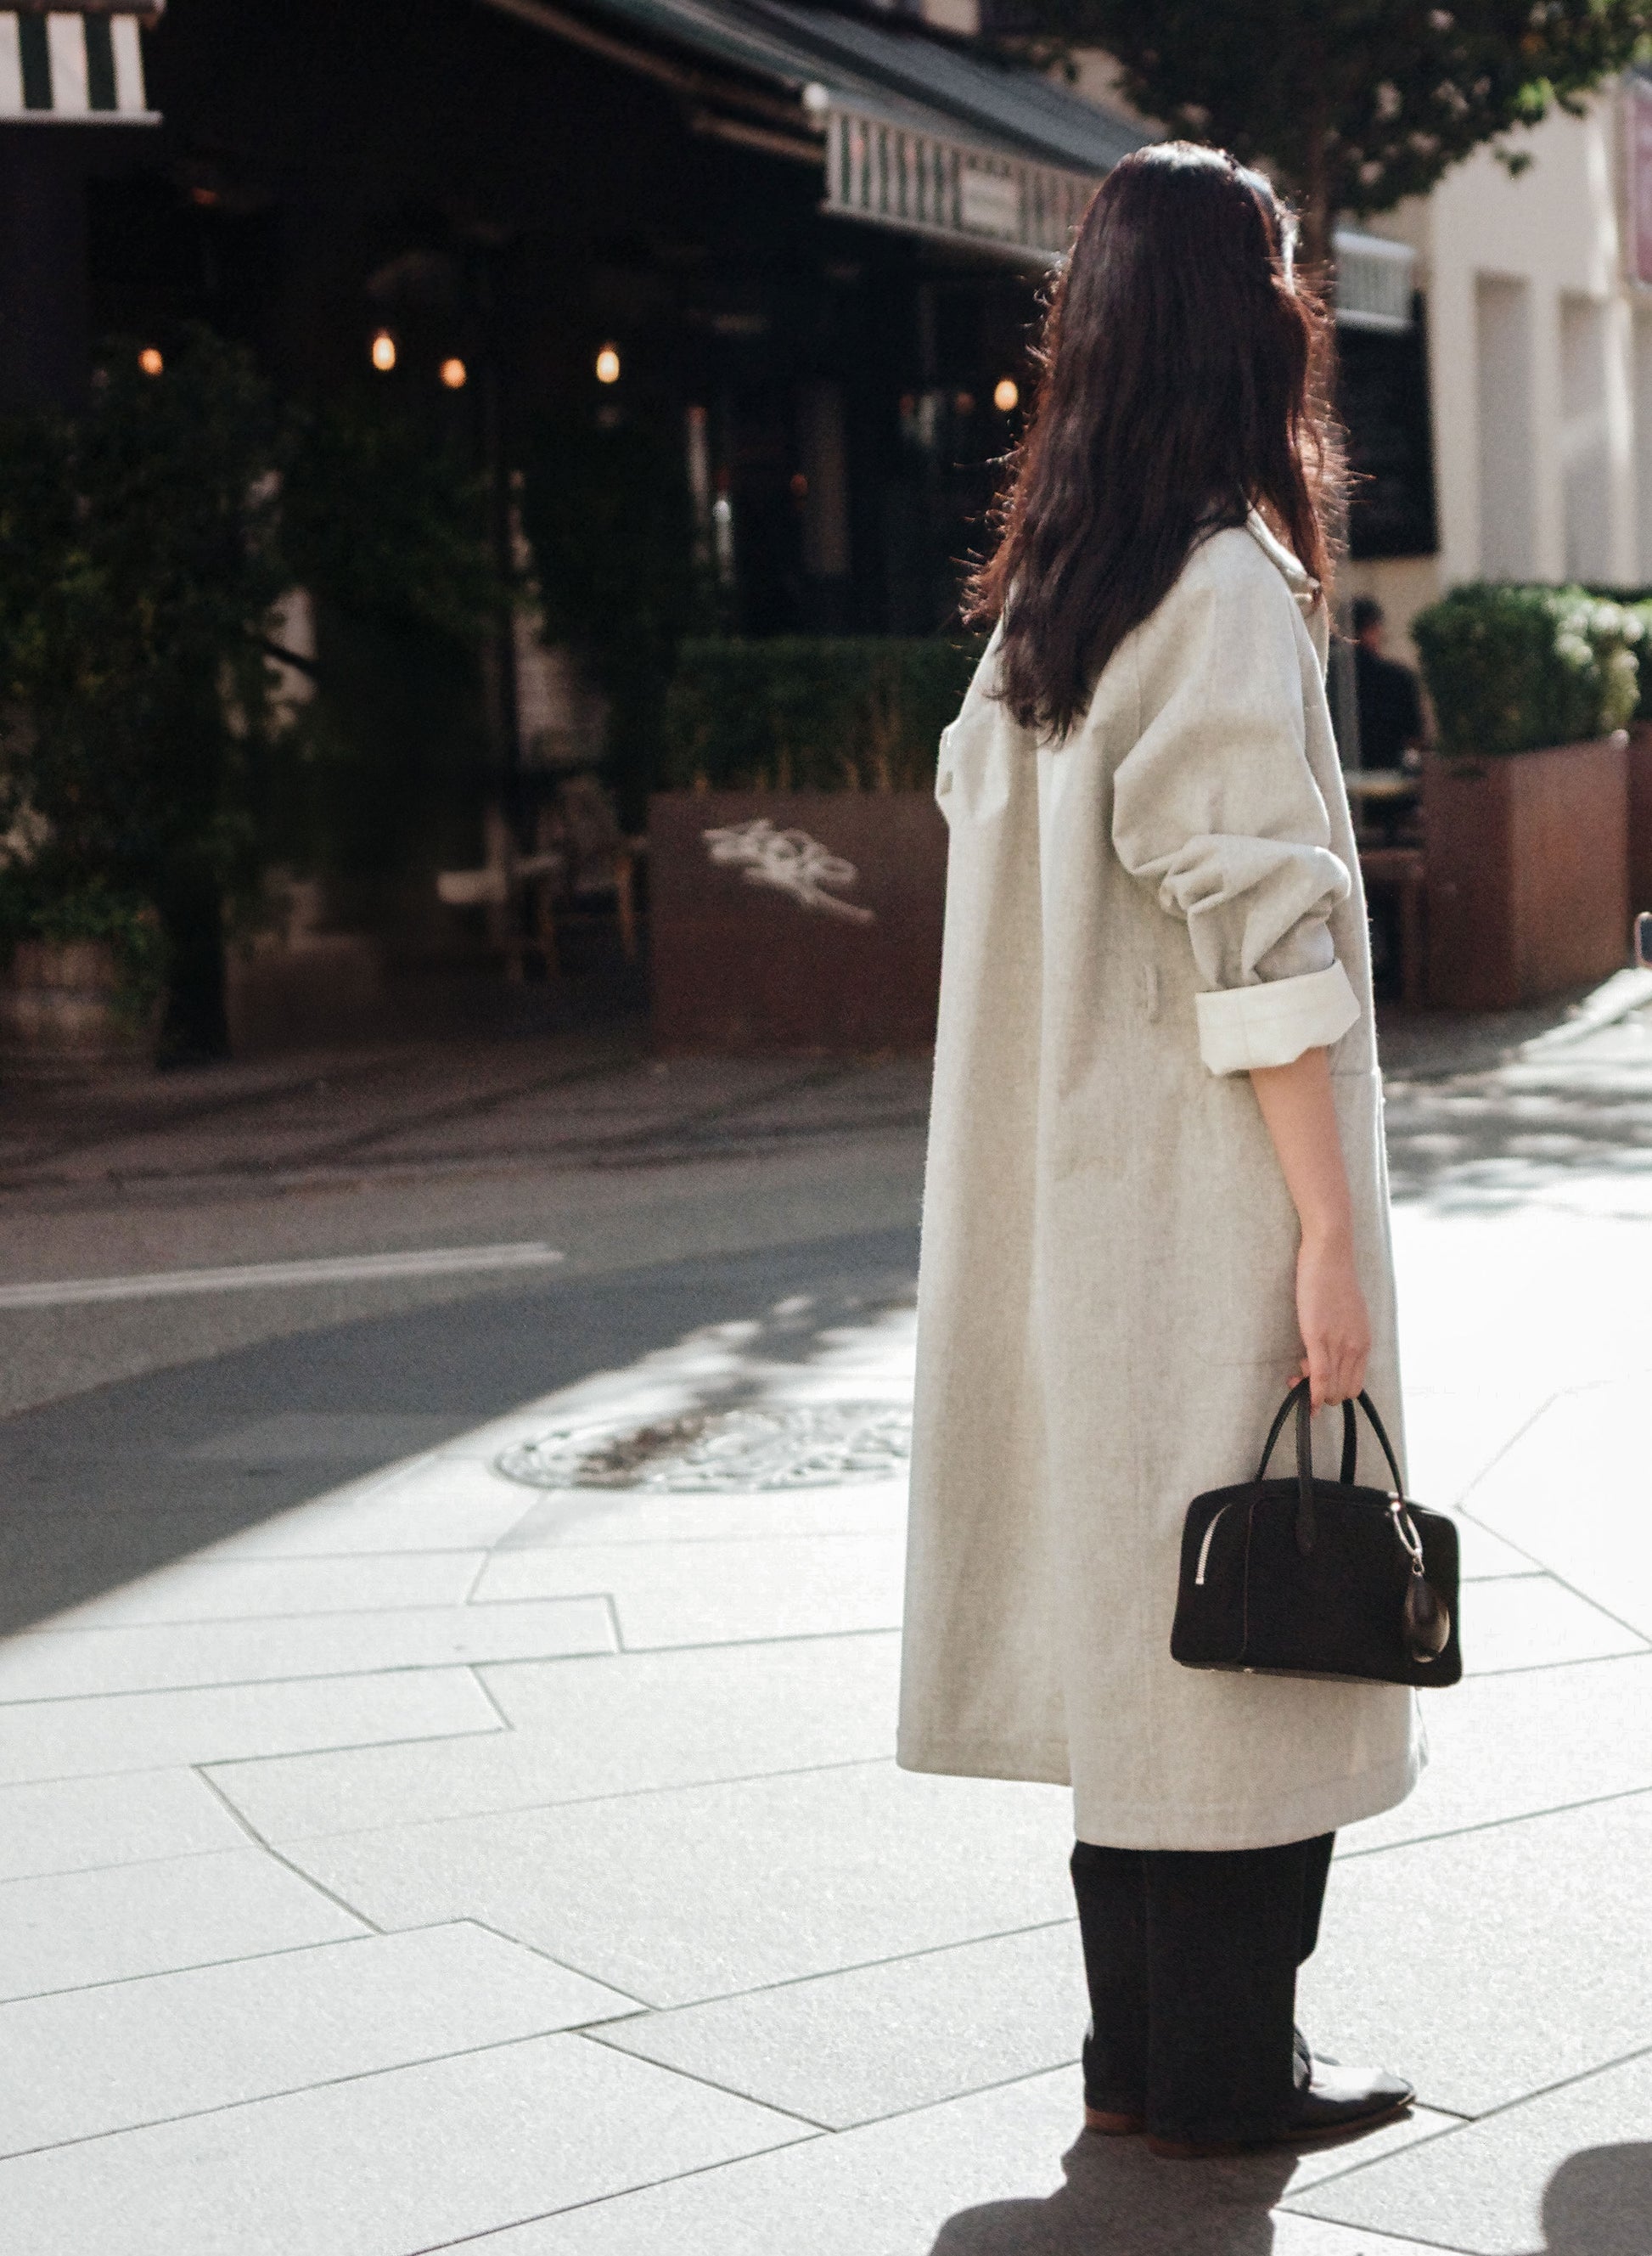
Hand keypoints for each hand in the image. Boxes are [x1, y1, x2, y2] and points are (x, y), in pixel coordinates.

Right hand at [1296, 1227, 1370, 1406]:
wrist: (1330, 1255)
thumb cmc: (1335, 1279)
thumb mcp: (1349, 1314)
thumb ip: (1344, 1336)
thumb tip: (1330, 1351)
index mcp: (1363, 1344)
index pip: (1353, 1386)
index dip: (1334, 1391)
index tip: (1316, 1380)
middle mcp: (1355, 1348)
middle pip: (1343, 1392)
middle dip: (1322, 1393)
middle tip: (1302, 1374)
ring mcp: (1338, 1344)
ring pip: (1331, 1388)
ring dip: (1312, 1392)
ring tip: (1297, 1373)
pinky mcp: (1318, 1337)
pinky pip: (1319, 1376)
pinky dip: (1312, 1393)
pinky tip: (1304, 1399)